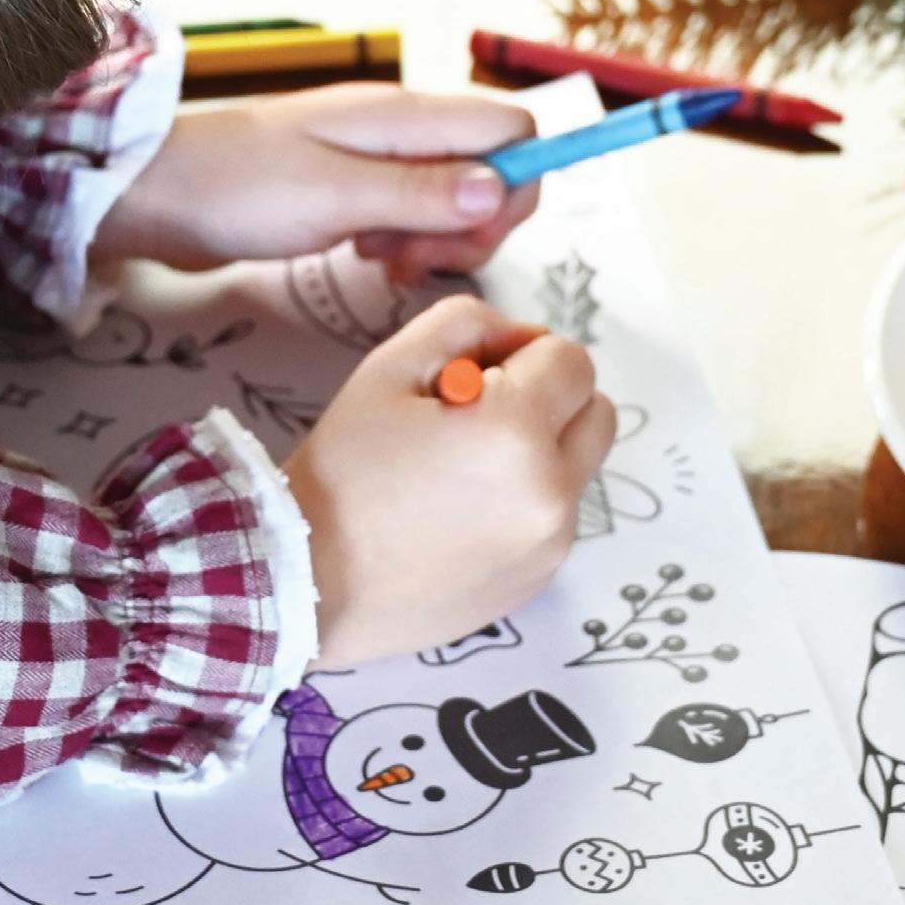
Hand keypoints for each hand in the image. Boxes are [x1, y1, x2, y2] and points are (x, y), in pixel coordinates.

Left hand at [93, 83, 539, 278]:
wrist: (154, 192)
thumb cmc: (235, 187)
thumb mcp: (334, 197)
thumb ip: (421, 194)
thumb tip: (501, 189)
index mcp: (405, 117)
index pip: (512, 131)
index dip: (518, 186)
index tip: (474, 238)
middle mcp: (400, 130)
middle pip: (491, 169)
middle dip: (475, 225)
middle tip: (414, 262)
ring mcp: (376, 157)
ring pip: (454, 196)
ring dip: (436, 240)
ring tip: (380, 261)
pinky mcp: (352, 186)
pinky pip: (411, 213)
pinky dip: (405, 242)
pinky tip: (368, 259)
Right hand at [281, 294, 614, 667]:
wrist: (308, 580)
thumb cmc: (343, 466)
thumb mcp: (392, 364)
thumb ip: (470, 323)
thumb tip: (527, 338)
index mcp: (515, 432)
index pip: (572, 360)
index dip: (522, 354)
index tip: (471, 377)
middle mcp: (550, 494)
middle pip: (596, 412)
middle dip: (550, 398)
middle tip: (478, 414)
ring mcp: (549, 546)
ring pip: (579, 466)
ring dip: (542, 449)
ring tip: (462, 468)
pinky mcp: (538, 581)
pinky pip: (557, 515)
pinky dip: (528, 499)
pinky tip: (460, 511)